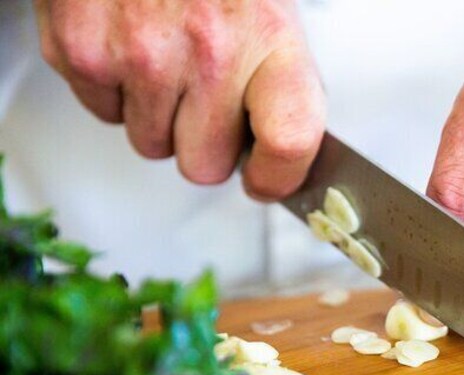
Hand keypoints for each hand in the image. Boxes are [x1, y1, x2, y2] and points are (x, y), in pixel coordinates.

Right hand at [34, 0, 324, 198]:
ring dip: (158, 116)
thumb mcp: (270, 14)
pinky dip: (115, 91)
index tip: (267, 177)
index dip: (278, 176)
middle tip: (205, 96)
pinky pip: (104, 114)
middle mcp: (207, 50)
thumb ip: (281, 86)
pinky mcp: (81, 51)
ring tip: (166, 57)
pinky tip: (128, 45)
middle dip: (204, 143)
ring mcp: (139, 54)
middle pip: (204, 166)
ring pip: (150, 145)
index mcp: (269, 38)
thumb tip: (284, 156)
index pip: (289, 141)